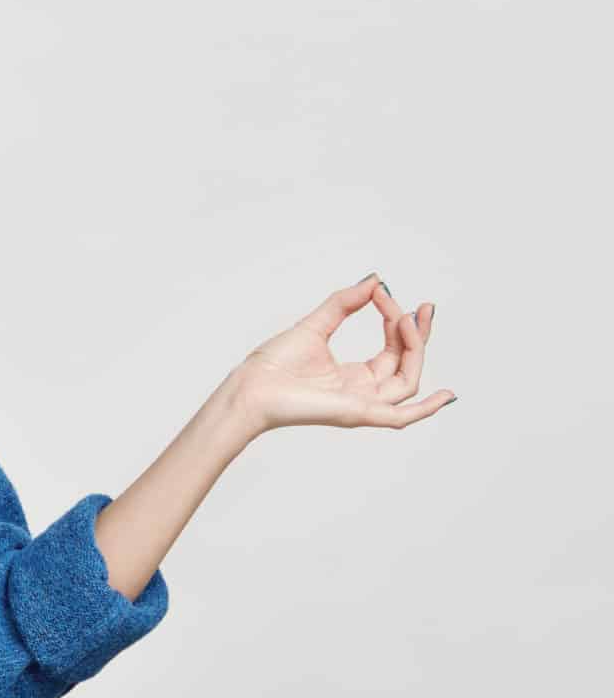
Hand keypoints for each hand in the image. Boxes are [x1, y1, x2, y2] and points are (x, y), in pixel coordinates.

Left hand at [229, 274, 456, 433]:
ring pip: (409, 383)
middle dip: (418, 335)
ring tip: (409, 321)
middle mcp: (363, 392)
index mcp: (354, 375)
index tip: (385, 293)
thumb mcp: (315, 324)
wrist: (249, 387)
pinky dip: (426, 409)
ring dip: (416, 351)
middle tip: (421, 308)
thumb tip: (374, 281)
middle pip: (407, 365)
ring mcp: (362, 405)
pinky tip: (447, 395)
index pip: (392, 349)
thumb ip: (344, 303)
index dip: (397, 321)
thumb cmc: (273, 364)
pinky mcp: (356, 414)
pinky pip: (400, 417)